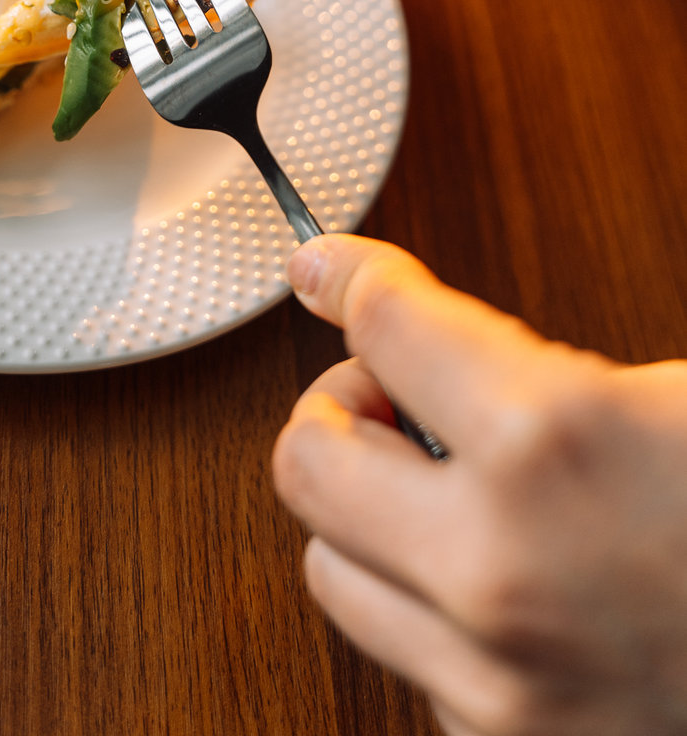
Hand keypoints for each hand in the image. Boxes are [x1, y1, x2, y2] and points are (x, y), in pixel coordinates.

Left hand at [272, 234, 686, 735]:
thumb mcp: (673, 394)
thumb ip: (519, 349)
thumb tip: (379, 301)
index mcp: (554, 438)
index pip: (381, 324)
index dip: (354, 279)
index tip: (334, 272)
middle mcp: (501, 566)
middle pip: (306, 457)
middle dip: (345, 407)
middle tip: (402, 396)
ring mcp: (499, 682)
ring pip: (332, 567)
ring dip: (374, 515)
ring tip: (455, 494)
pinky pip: (407, 663)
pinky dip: (432, 612)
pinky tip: (507, 583)